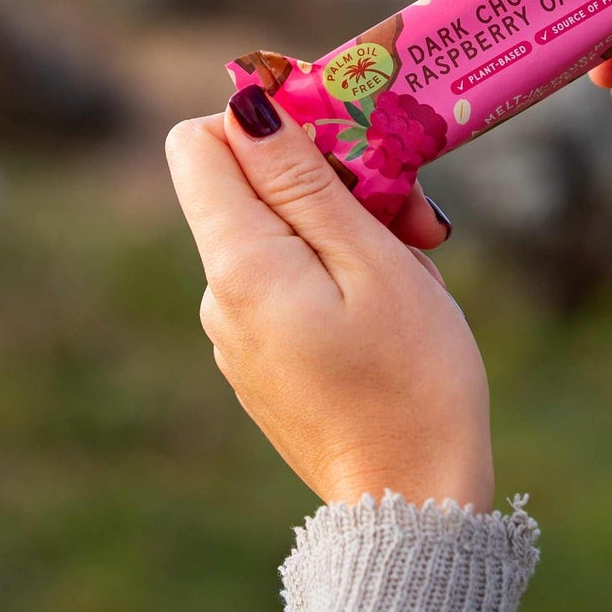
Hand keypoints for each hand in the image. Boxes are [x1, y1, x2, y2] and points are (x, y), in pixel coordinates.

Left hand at [164, 90, 492, 508]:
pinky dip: (336, 277)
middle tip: (411, 215)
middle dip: (327, 179)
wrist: (412, 505)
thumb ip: (305, 182)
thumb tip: (246, 106)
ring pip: (275, 236)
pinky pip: (286, 287)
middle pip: (246, 187)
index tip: (344, 142)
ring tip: (413, 273)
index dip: (267, 121)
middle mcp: (217, 297)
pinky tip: (389, 314)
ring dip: (344, 230)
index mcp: (239, 265)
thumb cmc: (412, 380)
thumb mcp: (373, 263)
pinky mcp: (260, 363)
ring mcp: (234, 336)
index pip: (198, 140)